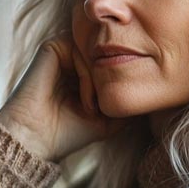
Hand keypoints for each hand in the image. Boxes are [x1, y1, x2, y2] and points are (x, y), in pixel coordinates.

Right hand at [0, 34, 126, 160]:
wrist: (35, 139)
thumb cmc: (67, 133)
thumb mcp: (107, 120)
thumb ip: (125, 103)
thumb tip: (153, 94)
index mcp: (82, 73)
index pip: (113, 65)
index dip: (118, 86)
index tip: (109, 114)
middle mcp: (72, 59)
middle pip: (108, 58)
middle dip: (110, 85)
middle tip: (101, 111)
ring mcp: (63, 51)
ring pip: (99, 56)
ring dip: (100, 83)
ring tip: (91, 108)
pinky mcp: (52, 47)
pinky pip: (82, 52)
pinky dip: (89, 76)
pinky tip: (83, 99)